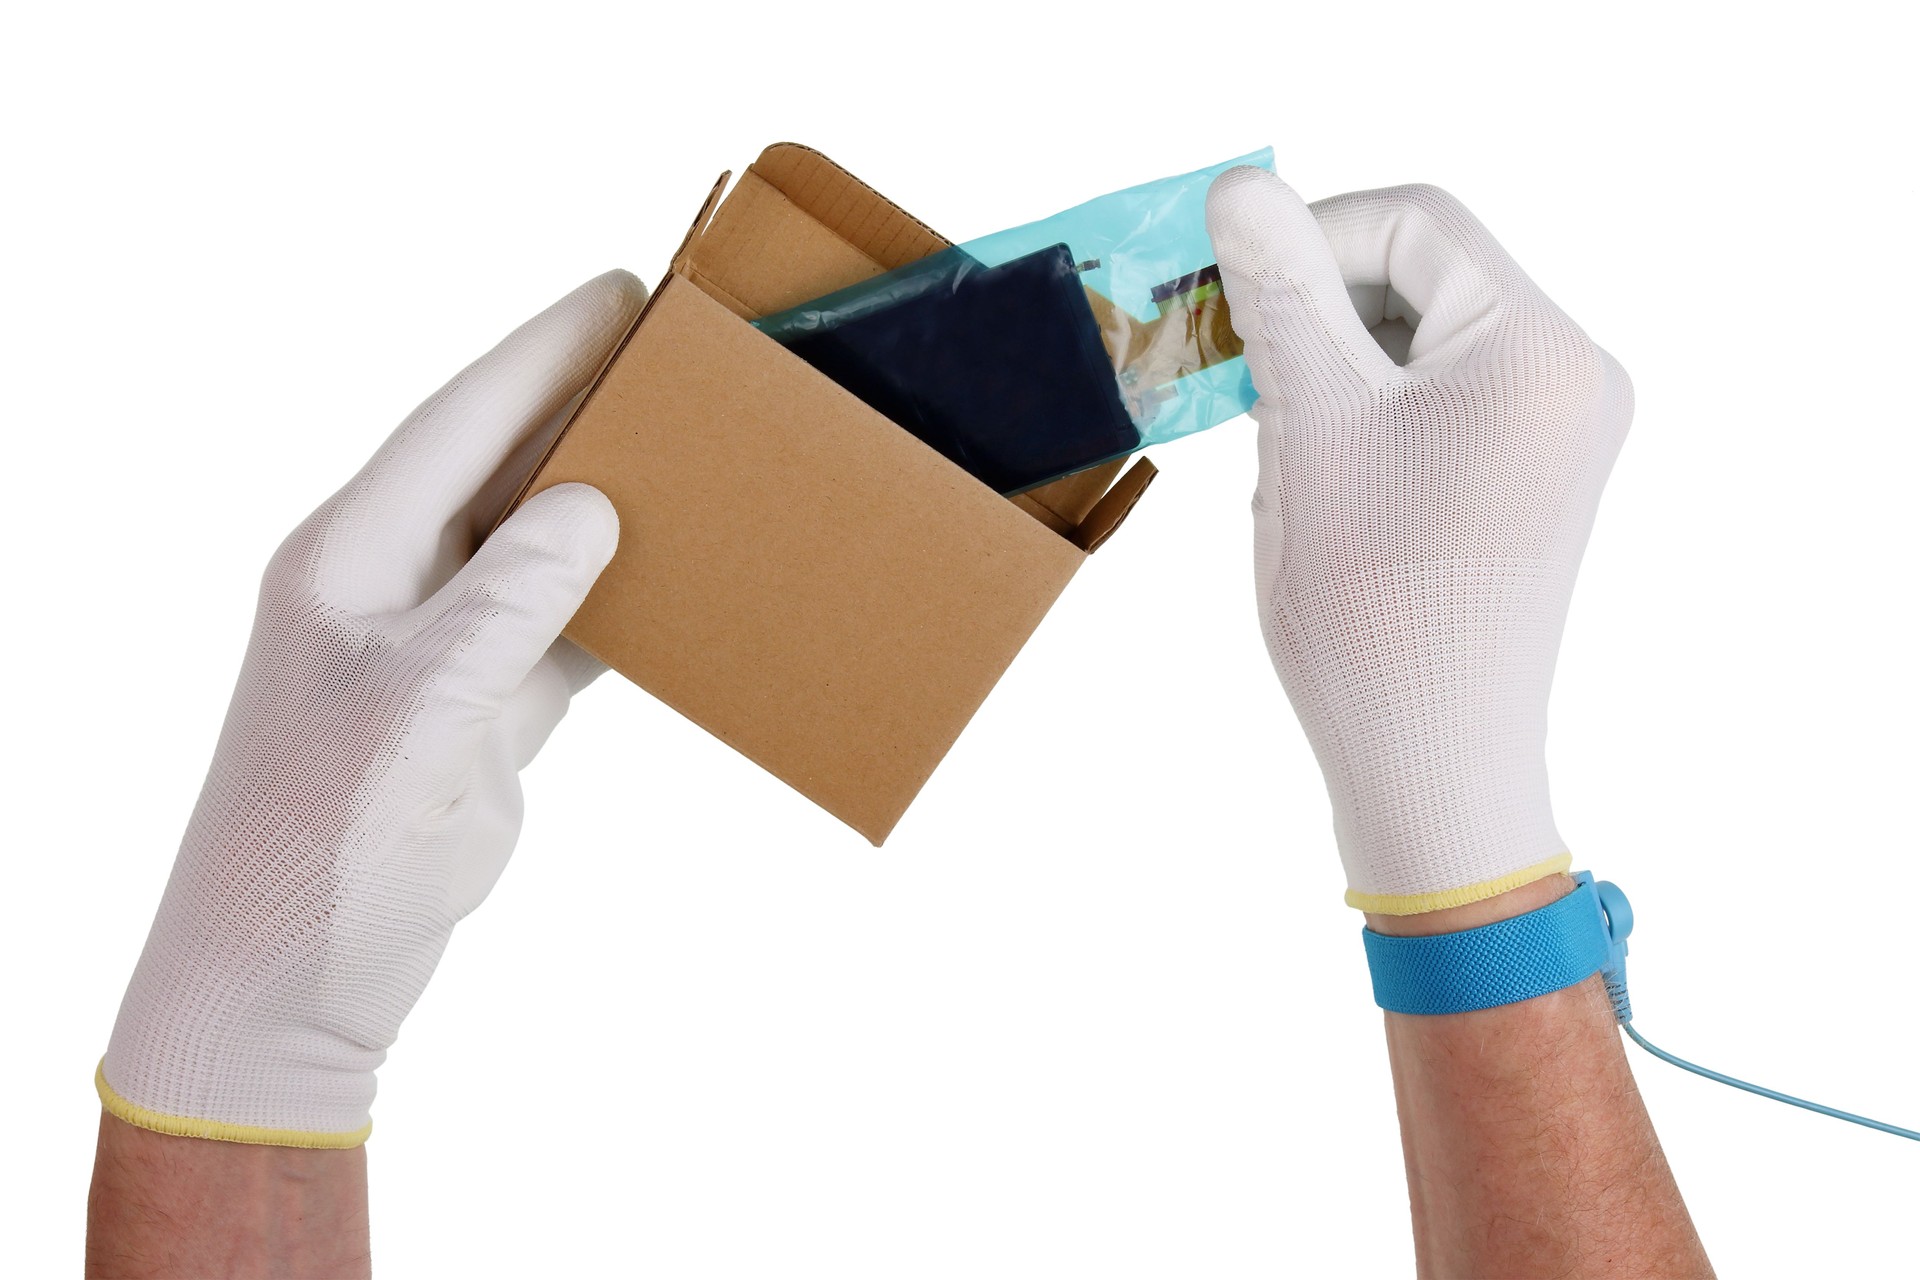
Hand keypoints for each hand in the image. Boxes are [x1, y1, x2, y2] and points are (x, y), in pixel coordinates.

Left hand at [98, 269, 647, 1145]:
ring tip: (696, 449)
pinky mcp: (482, 711)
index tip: (617, 296)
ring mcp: (439, 649)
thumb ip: (502, 604)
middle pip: (503, 470)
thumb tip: (589, 507)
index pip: (456, 428)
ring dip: (611, 503)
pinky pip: (564, 630)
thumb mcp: (412, 717)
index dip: (538, 356)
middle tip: (675, 352)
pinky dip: (622, 602)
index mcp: (347, 560)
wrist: (287, 986)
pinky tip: (680, 574)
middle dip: (584, 409)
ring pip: (541, 547)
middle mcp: (392, 586)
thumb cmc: (315, 854)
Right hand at [1206, 170, 1630, 913]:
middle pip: (1423, 275)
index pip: (1413, 223)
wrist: (1432, 764)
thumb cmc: (1373, 608)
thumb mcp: (1310, 428)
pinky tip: (1318, 467)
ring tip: (1281, 437)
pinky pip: (1439, 396)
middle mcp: (1574, 376)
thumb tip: (1238, 189)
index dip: (1306, 237)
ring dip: (1333, 360)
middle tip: (1238, 365)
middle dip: (1317, 307)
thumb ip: (1279, 293)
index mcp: (1541, 348)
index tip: (1225, 294)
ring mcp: (1557, 432)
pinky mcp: (1531, 479)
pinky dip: (1366, 407)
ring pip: (1422, 337)